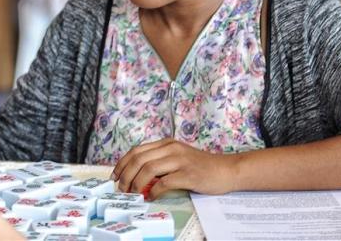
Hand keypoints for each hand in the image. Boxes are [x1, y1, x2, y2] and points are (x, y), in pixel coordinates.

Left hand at [112, 138, 237, 199]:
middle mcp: (172, 149)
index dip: (122, 163)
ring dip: (136, 183)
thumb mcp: (178, 158)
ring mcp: (180, 160)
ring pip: (148, 169)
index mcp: (167, 143)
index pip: (137, 150)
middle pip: (139, 159)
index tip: (114, 176)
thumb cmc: (202, 166)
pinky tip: (151, 196)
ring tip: (133, 194)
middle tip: (121, 188)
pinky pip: (164, 182)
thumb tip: (138, 176)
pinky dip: (153, 191)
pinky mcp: (188, 174)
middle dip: (125, 175)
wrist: (226, 170)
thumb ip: (160, 162)